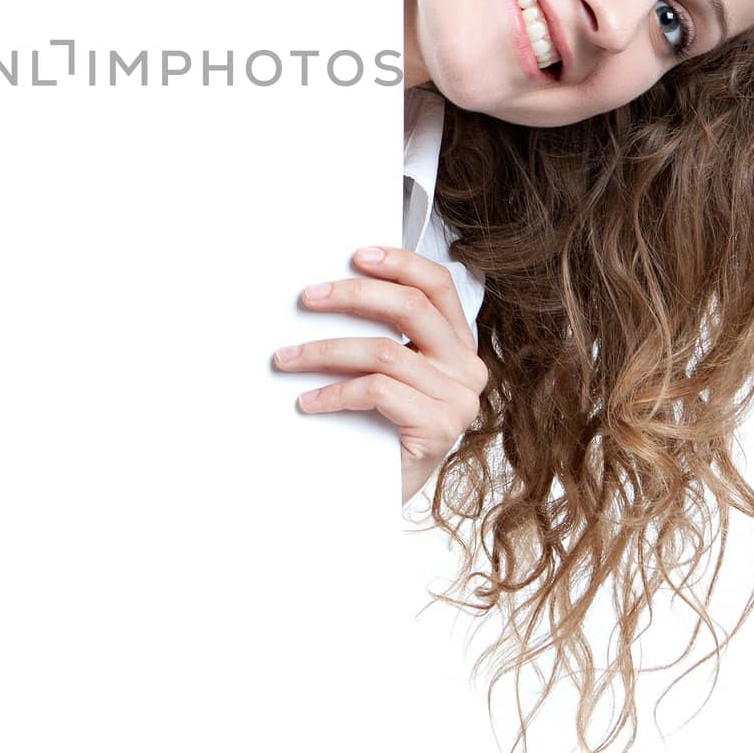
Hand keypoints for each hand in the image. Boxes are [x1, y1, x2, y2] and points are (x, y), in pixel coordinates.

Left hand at [275, 245, 488, 505]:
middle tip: (308, 298)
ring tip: (287, 358)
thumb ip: (381, 332)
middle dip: (352, 295)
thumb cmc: (379, 428)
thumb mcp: (386, 371)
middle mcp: (466, 368)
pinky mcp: (439, 429)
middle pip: (410, 308)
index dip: (399, 263)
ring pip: (384, 351)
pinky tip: (308, 401)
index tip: (356, 256)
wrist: (377, 496)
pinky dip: (334, 392)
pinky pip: (377, 391)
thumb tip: (330, 288)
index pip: (438, 285)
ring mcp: (458, 400)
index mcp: (456, 344)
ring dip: (325, 350)